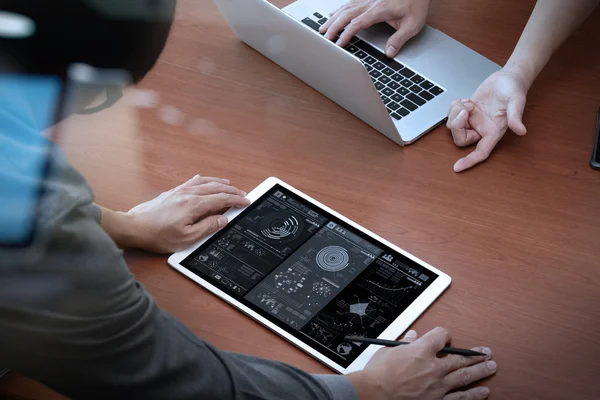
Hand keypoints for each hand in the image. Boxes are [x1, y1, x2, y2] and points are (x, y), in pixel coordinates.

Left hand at [102, 175, 249, 252]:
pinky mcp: (171, 192)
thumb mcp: (187, 238)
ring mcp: (179, 191)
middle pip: (215, 189)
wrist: (134, 227)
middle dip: (231, 191)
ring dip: (218, 183)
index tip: (245, 202)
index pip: (221, 200)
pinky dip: (202, 180)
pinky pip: (191, 181)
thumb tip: (222, 220)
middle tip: (242, 194)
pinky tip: (202, 179)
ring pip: (204, 182)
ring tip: (228, 184)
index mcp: (194, 205)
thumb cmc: (157, 235)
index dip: (236, 201)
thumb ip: (207, 227)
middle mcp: (188, 194)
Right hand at [319, 0, 430, 56]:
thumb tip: (389, 53)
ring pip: (345, 8)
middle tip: (324, 39)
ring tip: (322, 29)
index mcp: (379, 10)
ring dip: (333, 18)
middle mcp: (370, 3)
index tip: (339, 44)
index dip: (346, 34)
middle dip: (333, 27)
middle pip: (346, 15)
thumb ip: (399, 39)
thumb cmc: (415, 4)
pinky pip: (349, 3)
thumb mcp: (412, 25)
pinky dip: (339, 10)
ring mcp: (368, 0)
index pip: (357, 23)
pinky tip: (333, 14)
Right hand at [346, 328, 496, 399]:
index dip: (444, 334)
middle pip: (460, 358)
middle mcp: (433, 367)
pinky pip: (459, 398)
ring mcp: (437, 386)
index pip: (441, 336)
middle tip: (486, 352)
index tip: (445, 337)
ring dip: (480, 372)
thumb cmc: (378, 374)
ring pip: (464, 377)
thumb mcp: (389, 351)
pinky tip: (484, 392)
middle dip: (475, 355)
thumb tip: (412, 337)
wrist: (373, 394)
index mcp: (421, 350)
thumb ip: (404, 343)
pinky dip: (473, 395)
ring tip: (491, 367)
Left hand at [447, 69, 527, 172]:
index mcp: (493, 131)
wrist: (507, 78)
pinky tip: (466, 100)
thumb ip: (516, 116)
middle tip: (465, 110)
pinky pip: (451, 114)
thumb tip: (521, 131)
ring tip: (468, 102)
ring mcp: (472, 121)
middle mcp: (482, 129)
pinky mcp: (466, 112)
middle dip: (457, 125)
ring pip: (453, 126)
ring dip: (455, 112)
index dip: (469, 161)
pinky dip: (454, 107)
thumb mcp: (517, 101)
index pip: (481, 152)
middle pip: (461, 139)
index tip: (457, 167)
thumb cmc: (514, 89)